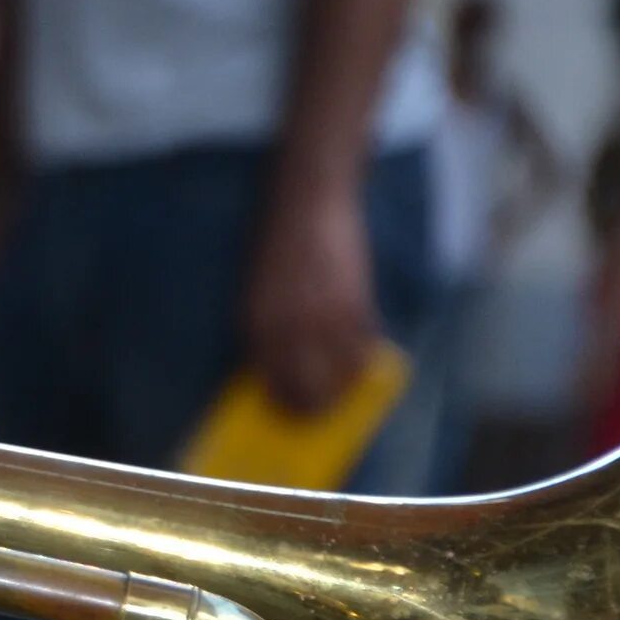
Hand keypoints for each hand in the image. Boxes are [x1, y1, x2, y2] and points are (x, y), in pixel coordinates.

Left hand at [245, 181, 379, 414]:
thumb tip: (274, 370)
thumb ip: (264, 331)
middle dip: (313, 406)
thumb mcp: (256, 293)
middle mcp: (290, 326)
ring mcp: (326, 317)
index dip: (283, 401)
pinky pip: (363, 349)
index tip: (288, 411)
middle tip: (317, 412)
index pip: (272, 380)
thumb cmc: (276, 251)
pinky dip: (361, 362)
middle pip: (307, 386)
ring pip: (341, 375)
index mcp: (258, 324)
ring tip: (341, 394)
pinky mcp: (357, 304)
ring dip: (342, 390)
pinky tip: (358, 365)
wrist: (307, 206)